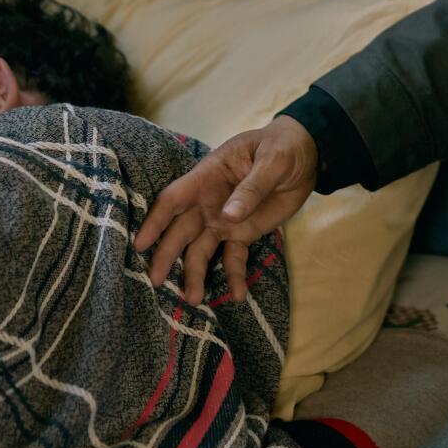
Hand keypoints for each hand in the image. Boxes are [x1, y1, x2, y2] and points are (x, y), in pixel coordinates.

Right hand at [133, 115, 319, 304]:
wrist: (306, 155)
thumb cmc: (282, 147)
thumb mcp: (273, 161)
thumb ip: (252, 187)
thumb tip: (227, 215)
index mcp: (208, 177)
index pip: (174, 199)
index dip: (155, 220)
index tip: (140, 244)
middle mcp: (209, 202)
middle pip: (180, 231)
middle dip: (166, 255)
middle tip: (155, 282)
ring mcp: (224, 220)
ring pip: (201, 249)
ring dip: (194, 273)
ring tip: (193, 299)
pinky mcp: (243, 233)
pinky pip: (234, 257)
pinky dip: (234, 276)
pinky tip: (237, 296)